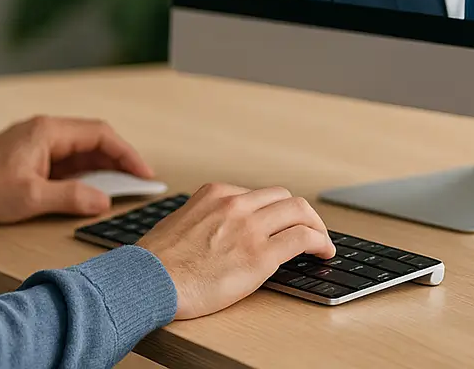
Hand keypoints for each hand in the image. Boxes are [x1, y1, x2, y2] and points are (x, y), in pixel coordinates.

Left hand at [0, 115, 154, 223]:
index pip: (100, 134)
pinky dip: (85, 173)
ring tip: (124, 189)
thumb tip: (103, 201)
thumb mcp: (31, 198)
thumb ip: (71, 198)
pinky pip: (68, 160)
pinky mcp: (32, 155)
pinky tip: (94, 190)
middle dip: (120, 160)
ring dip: (103, 168)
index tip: (144, 174)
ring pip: (82, 150)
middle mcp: (46, 130)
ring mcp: (39, 142)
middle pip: (95, 140)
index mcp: (48, 131)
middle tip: (140, 183)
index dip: (127, 153)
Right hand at [137, 182, 334, 319]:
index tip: (279, 224)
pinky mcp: (261, 254)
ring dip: (317, 226)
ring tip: (322, 242)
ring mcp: (250, 227)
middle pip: (284, 197)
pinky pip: (303, 238)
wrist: (150, 280)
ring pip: (300, 211)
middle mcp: (235, 204)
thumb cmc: (158, 261)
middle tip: (308, 229)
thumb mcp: (180, 221)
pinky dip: (320, 242)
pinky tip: (323, 252)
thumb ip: (204, 218)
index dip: (274, 211)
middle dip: (301, 213)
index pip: (257, 194)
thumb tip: (217, 229)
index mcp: (215, 194)